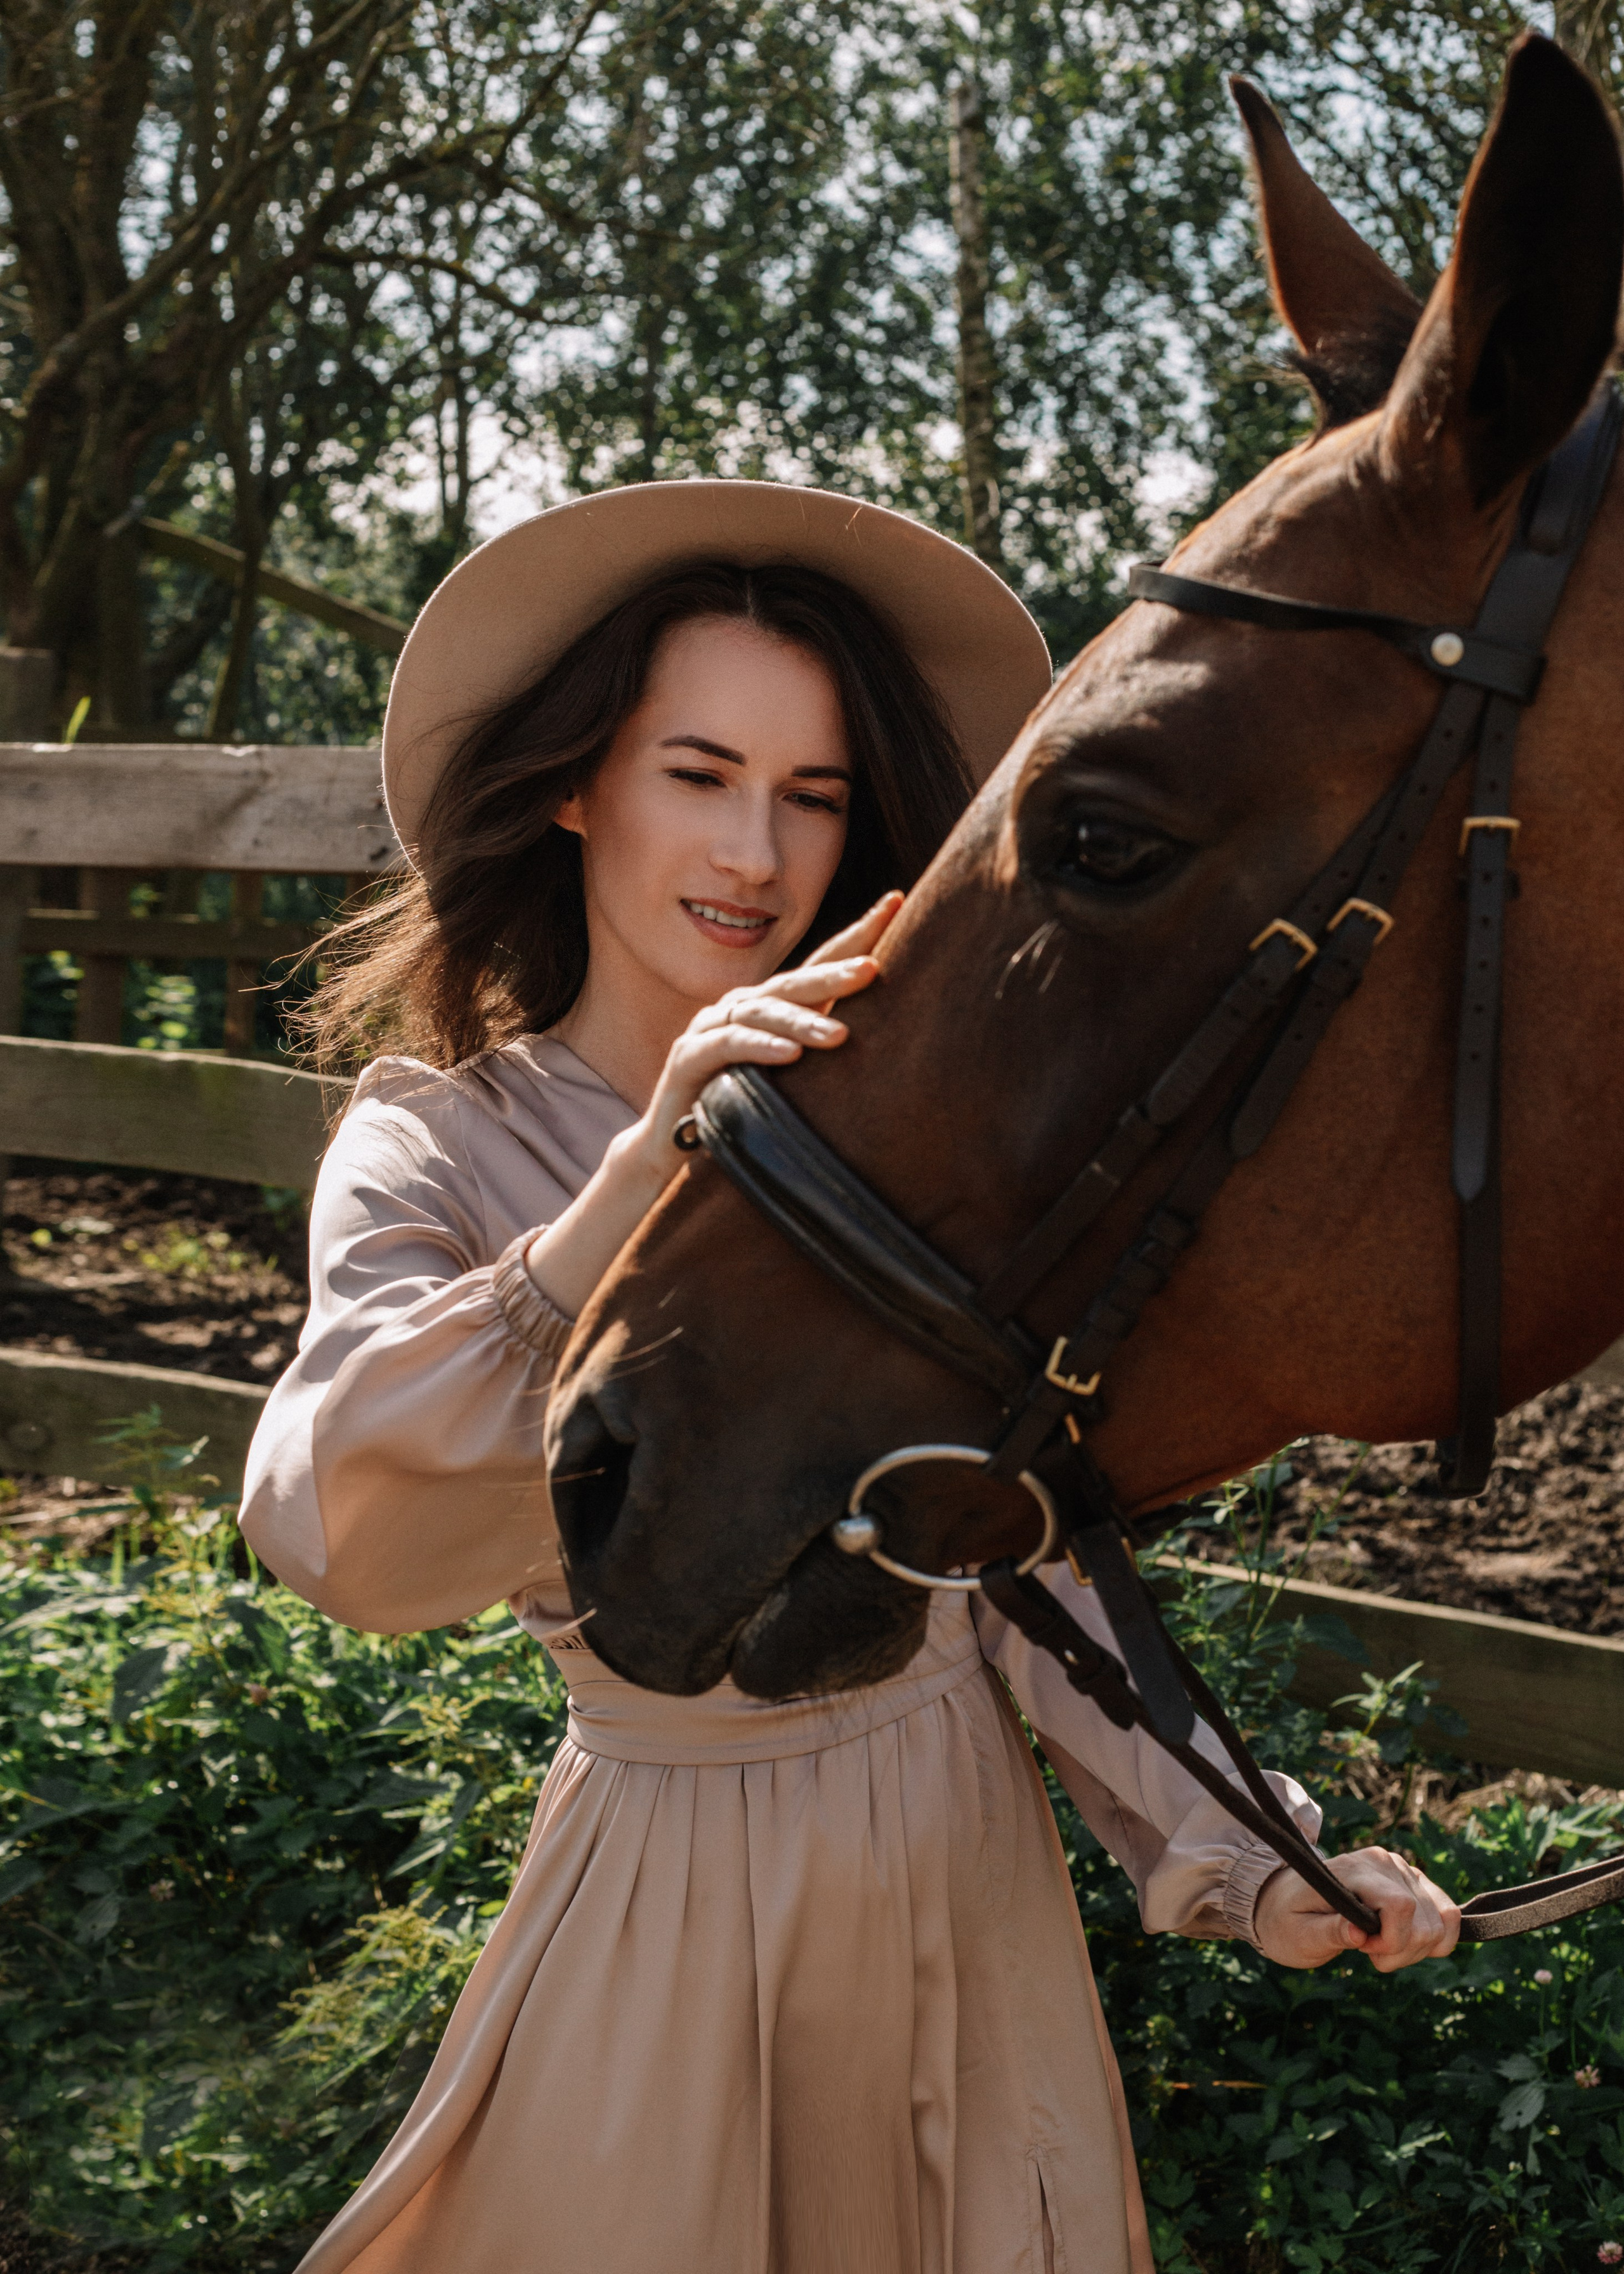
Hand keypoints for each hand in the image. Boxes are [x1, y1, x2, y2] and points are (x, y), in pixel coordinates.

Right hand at [523, 893, 901, 1316]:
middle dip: (835, 972)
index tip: (896, 903)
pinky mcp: (688, 1058)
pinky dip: (758, 1048)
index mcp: (772, 1007)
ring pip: (762, 1012)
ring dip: (802, 1022)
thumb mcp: (795, 1079)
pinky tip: (789, 1055)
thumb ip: (826, 1048)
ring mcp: (711, 1028)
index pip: (820, 963)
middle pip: (794, 981)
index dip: (857, 934)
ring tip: (841, 1037)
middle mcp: (742, 1007)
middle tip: (875, 970)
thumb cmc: (742, 1108)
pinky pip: (727, 1046)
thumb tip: (899, 1037)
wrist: (673, 1149)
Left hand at [1254, 1846, 1460, 1970]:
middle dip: (1402, 1952)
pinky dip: (1435, 1940)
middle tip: (1367, 1952)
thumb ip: (1329, 1932)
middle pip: (1426, 1921)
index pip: (1399, 1906)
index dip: (1391, 1941)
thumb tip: (1361, 1934)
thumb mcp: (1298, 1935)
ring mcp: (1402, 1870)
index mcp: (1353, 1870)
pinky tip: (1403, 1943)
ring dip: (1418, 1949)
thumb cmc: (1288, 1920)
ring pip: (1442, 1921)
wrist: (1285, 1902)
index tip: (1364, 1951)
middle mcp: (1384, 1862)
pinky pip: (1448, 1914)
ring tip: (1381, 1947)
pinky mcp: (1414, 1882)